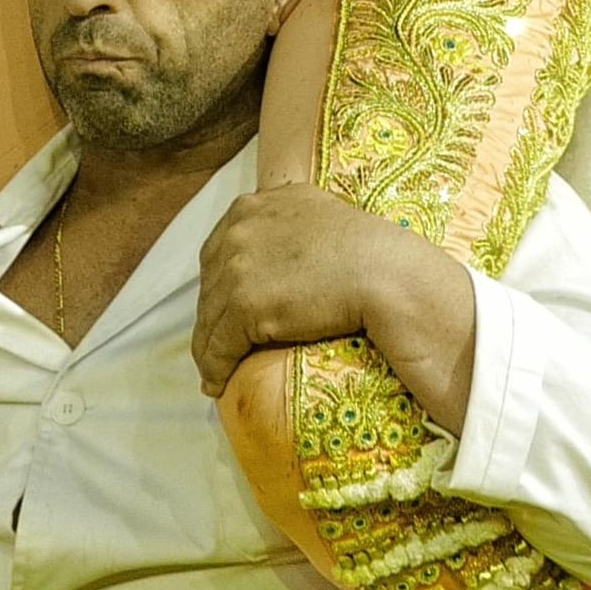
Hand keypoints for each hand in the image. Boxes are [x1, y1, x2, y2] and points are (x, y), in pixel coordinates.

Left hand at [193, 186, 476, 433]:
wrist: (383, 271)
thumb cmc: (365, 248)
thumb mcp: (317, 214)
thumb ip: (290, 223)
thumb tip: (284, 244)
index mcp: (254, 206)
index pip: (219, 250)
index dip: (220, 282)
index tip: (225, 306)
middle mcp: (239, 230)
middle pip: (210, 283)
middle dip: (211, 315)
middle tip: (219, 343)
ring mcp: (238, 266)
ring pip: (209, 318)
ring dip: (208, 348)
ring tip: (213, 370)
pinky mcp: (245, 305)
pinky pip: (218, 346)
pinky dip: (215, 368)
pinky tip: (217, 383)